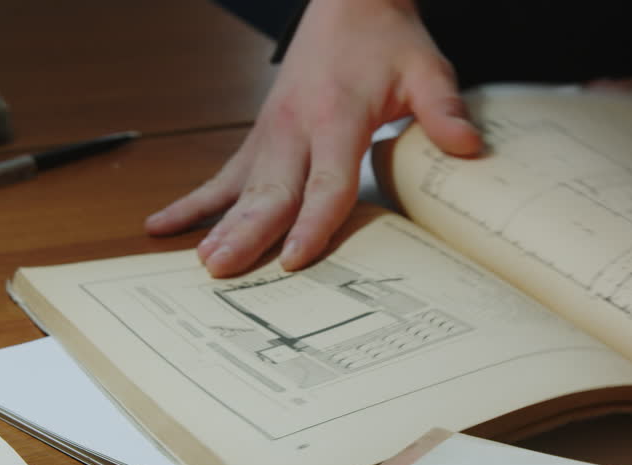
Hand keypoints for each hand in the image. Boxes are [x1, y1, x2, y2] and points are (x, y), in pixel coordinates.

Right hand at [144, 0, 483, 275]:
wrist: (349, 1)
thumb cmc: (386, 40)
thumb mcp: (426, 70)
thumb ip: (443, 111)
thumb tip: (468, 147)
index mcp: (337, 116)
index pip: (325, 181)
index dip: (311, 223)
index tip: (295, 258)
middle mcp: (296, 127)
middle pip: (271, 191)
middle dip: (247, 233)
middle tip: (224, 270)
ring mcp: (272, 132)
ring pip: (242, 187)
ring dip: (218, 224)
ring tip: (200, 261)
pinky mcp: (261, 137)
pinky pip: (224, 174)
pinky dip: (195, 201)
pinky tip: (163, 225)